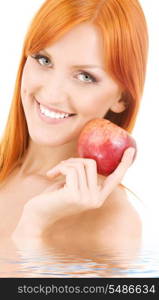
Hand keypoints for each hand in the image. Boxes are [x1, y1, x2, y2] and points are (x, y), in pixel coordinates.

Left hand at [12, 147, 134, 237]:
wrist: (37, 214)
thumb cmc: (53, 197)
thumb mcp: (71, 183)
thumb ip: (82, 175)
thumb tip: (87, 159)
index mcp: (98, 197)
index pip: (115, 179)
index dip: (124, 164)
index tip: (131, 150)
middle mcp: (96, 199)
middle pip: (92, 163)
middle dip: (74, 160)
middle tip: (61, 167)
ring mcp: (86, 198)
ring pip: (81, 164)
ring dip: (65, 163)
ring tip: (54, 172)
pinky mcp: (75, 195)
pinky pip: (71, 169)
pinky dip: (59, 167)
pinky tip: (50, 175)